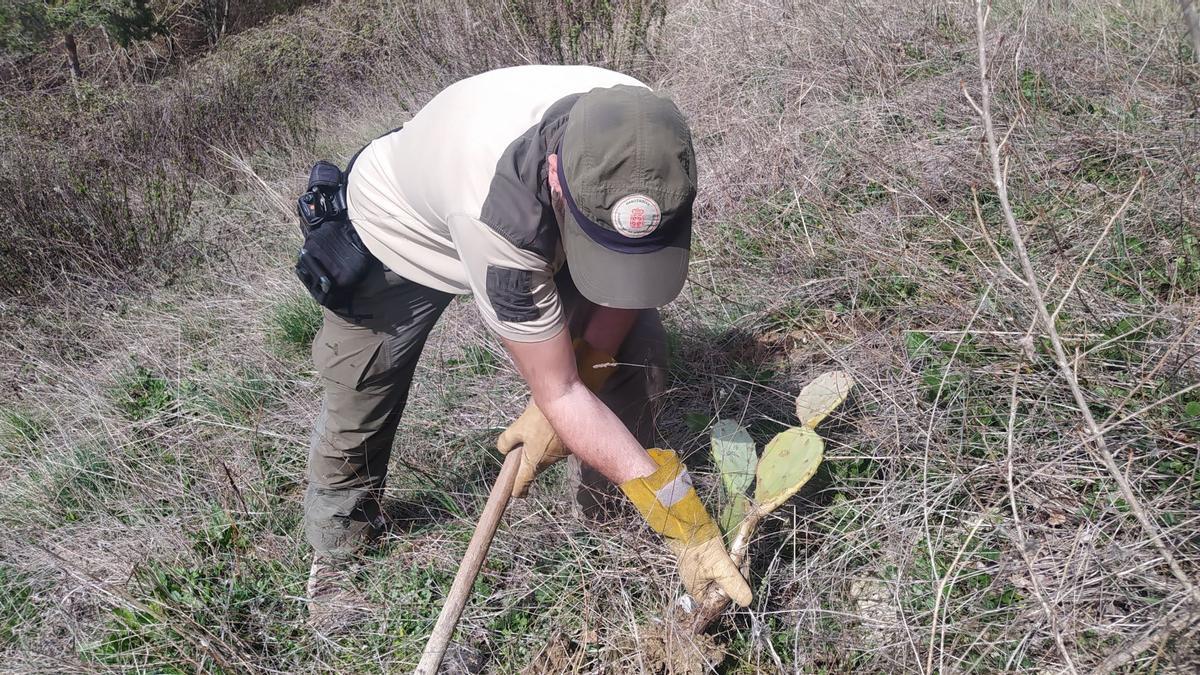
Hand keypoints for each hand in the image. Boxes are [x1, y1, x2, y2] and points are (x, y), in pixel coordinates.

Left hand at [497, 401, 566, 496]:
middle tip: (521, 441)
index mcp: (534, 462)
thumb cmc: (540, 418)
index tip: (515, 493)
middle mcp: (549, 461)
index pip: (523, 485)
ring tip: (537, 426)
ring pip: (546, 454)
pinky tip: (548, 424)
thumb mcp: (517, 428)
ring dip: (540, 445)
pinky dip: (551, 438)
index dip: (517, 490)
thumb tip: (502, 449)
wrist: (567, 404)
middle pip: (534, 467)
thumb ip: (507, 441)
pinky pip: (557, 445)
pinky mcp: (570, 444)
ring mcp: (561, 454)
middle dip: (527, 458)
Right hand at [619, 448, 752, 606]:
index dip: (733, 591)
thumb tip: (747, 602)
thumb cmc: (700, 548)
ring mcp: (707, 574)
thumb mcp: (719, 566)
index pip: (721, 602)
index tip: (739, 576)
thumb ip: (733, 584)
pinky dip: (733, 562)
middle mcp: (703, 586)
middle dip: (737, 576)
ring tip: (736, 555)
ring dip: (736, 567)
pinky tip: (736, 554)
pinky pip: (727, 568)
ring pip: (729, 578)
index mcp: (699, 592)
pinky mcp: (712, 563)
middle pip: (727, 590)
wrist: (689, 524)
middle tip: (738, 561)